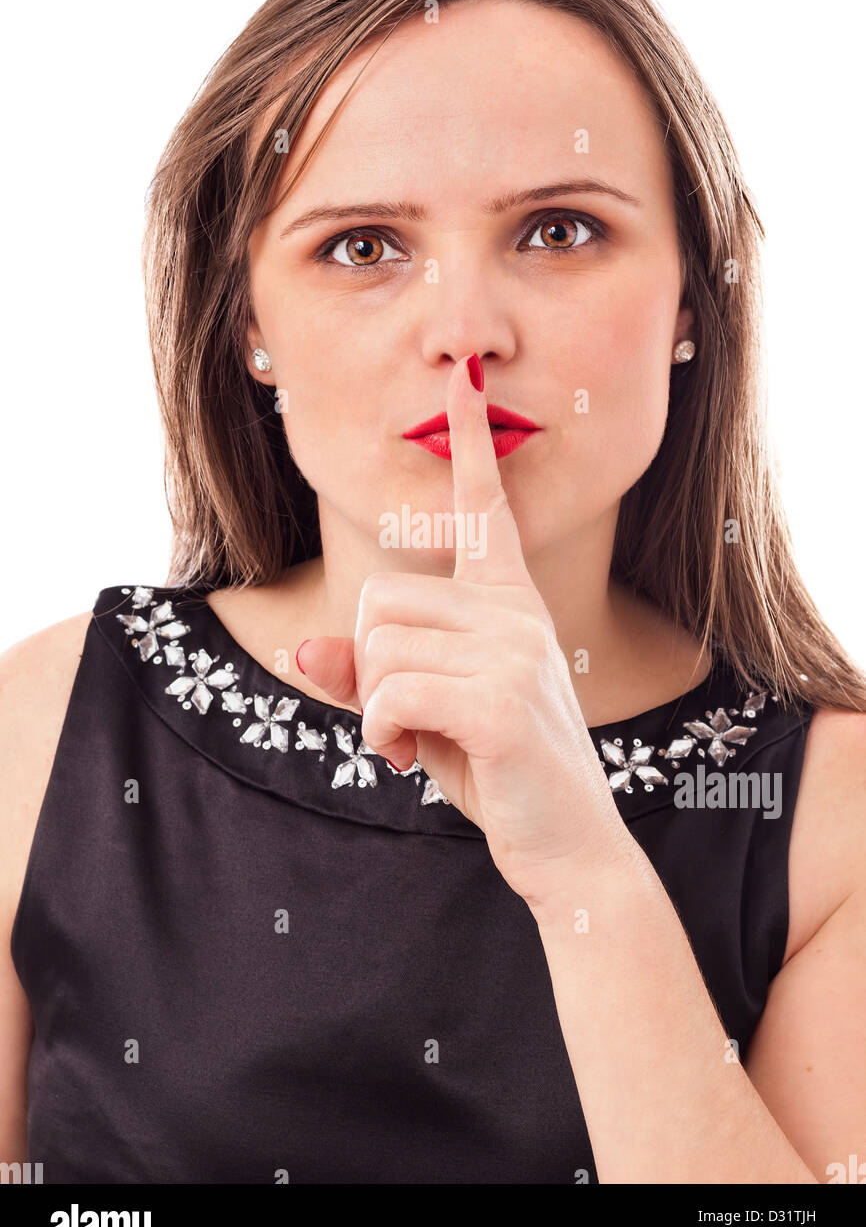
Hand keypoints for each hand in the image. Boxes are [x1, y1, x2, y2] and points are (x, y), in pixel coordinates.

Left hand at [297, 354, 625, 896]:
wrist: (569, 847)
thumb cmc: (498, 770)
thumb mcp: (426, 714)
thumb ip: (370, 673)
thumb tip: (302, 646)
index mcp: (507, 602)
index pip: (484, 509)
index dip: (470, 444)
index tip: (465, 379)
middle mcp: (514, 612)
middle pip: (380, 598)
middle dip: (371, 667)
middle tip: (408, 720)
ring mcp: (513, 651)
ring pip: (378, 646)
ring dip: (376, 708)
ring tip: (417, 742)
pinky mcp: (500, 700)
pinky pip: (389, 693)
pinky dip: (382, 735)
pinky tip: (413, 760)